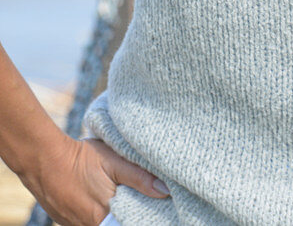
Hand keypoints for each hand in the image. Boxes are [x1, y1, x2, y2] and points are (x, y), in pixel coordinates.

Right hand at [17, 131, 170, 225]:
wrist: (43, 160)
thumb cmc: (81, 158)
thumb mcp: (114, 161)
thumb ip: (139, 177)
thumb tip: (165, 191)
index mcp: (105, 215)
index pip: (130, 223)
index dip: (141, 217)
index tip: (154, 210)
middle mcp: (90, 225)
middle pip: (115, 225)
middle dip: (128, 216)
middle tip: (137, 202)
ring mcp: (77, 225)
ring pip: (102, 225)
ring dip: (113, 216)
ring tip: (118, 198)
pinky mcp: (67, 221)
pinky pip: (88, 223)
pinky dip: (98, 215)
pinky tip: (102, 200)